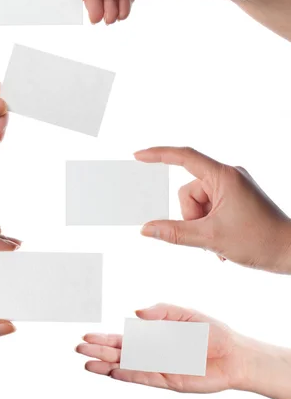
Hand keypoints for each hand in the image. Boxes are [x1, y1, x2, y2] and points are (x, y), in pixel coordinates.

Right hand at [77, 303, 243, 393]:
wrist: (234, 353)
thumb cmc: (210, 331)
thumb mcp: (182, 313)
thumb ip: (159, 311)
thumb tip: (135, 312)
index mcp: (153, 336)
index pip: (123, 338)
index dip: (104, 337)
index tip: (87, 336)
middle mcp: (152, 353)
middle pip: (119, 353)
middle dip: (99, 350)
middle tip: (79, 348)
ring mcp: (159, 367)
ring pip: (127, 367)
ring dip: (107, 365)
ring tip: (88, 363)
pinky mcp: (170, 380)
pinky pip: (145, 378)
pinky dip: (129, 375)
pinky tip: (113, 372)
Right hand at [134, 146, 290, 272]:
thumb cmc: (260, 241)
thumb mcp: (211, 238)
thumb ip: (174, 232)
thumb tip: (146, 229)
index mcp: (224, 176)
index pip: (184, 156)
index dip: (158, 154)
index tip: (138, 156)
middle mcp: (228, 175)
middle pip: (188, 191)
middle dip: (191, 216)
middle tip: (208, 237)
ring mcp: (233, 186)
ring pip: (197, 202)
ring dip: (200, 224)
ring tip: (218, 243)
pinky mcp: (236, 197)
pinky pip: (209, 206)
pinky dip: (209, 224)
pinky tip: (221, 243)